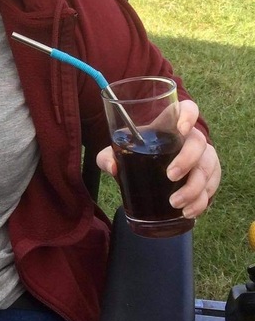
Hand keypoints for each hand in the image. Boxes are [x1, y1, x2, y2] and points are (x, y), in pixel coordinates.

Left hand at [97, 100, 220, 219]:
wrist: (151, 170)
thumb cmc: (138, 153)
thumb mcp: (120, 151)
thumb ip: (108, 156)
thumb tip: (113, 167)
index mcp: (170, 124)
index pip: (188, 109)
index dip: (189, 115)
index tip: (181, 129)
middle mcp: (191, 138)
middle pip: (199, 143)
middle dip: (187, 160)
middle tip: (170, 176)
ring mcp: (204, 157)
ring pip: (208, 168)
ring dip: (195, 188)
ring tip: (175, 203)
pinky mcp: (209, 177)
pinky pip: (212, 188)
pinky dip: (202, 202)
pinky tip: (188, 211)